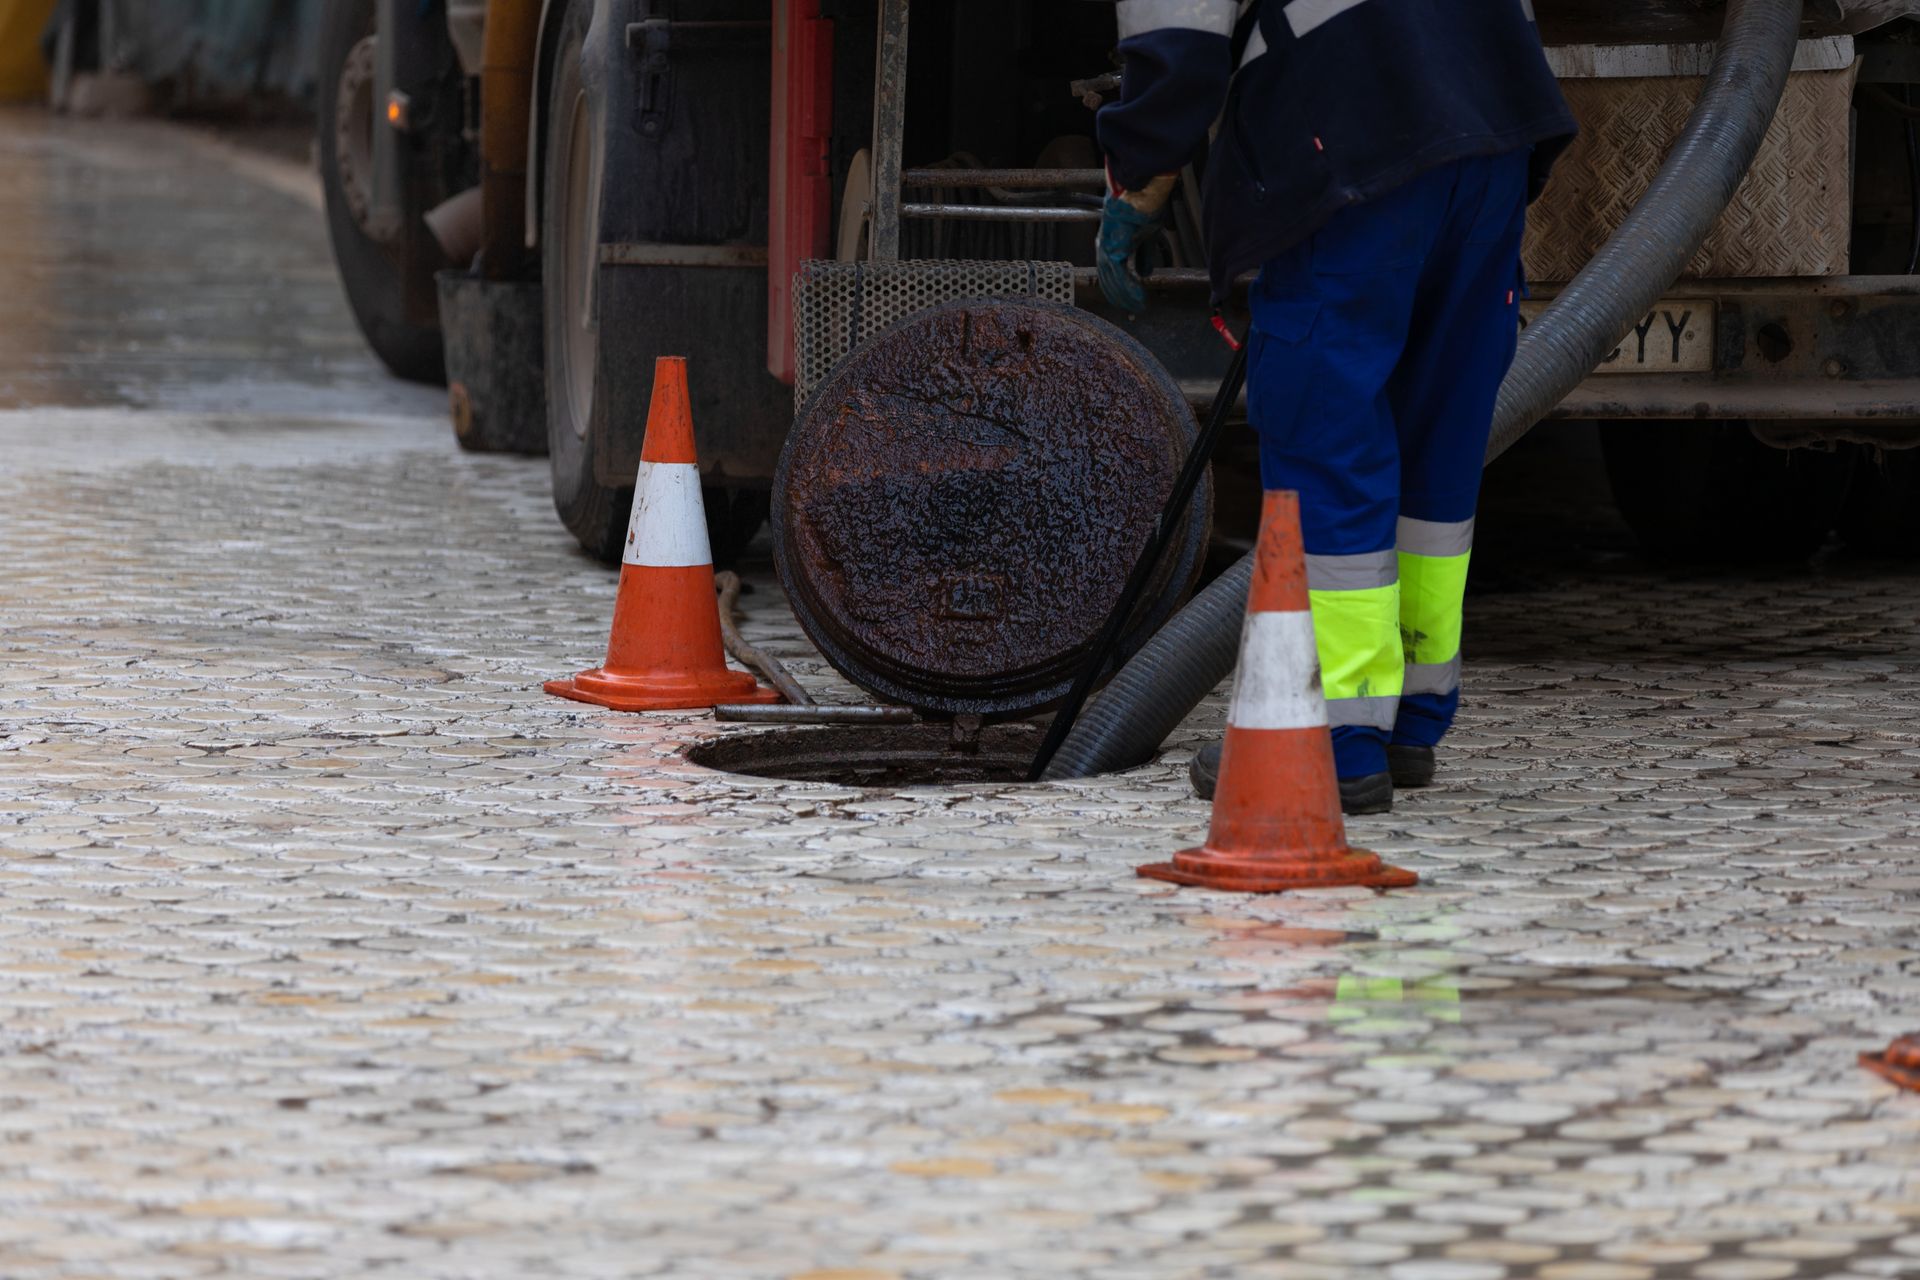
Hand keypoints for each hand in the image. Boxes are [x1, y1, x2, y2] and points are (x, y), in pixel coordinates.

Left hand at [1097, 172, 1175, 315]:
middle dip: (1122, 298)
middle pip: (1109, 281)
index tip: (1131, 302)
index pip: (1111, 274)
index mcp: (1109, 245)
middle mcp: (1104, 248)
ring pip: (1113, 281)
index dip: (1121, 290)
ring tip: (1137, 307)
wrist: (1141, 187)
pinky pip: (1120, 275)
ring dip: (1126, 297)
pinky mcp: (1113, 248)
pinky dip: (1129, 289)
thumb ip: (1144, 256)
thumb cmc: (1143, 205)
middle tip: (1134, 310)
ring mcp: (1107, 249)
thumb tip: (1145, 274)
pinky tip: (1138, 297)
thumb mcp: (1146, 235)